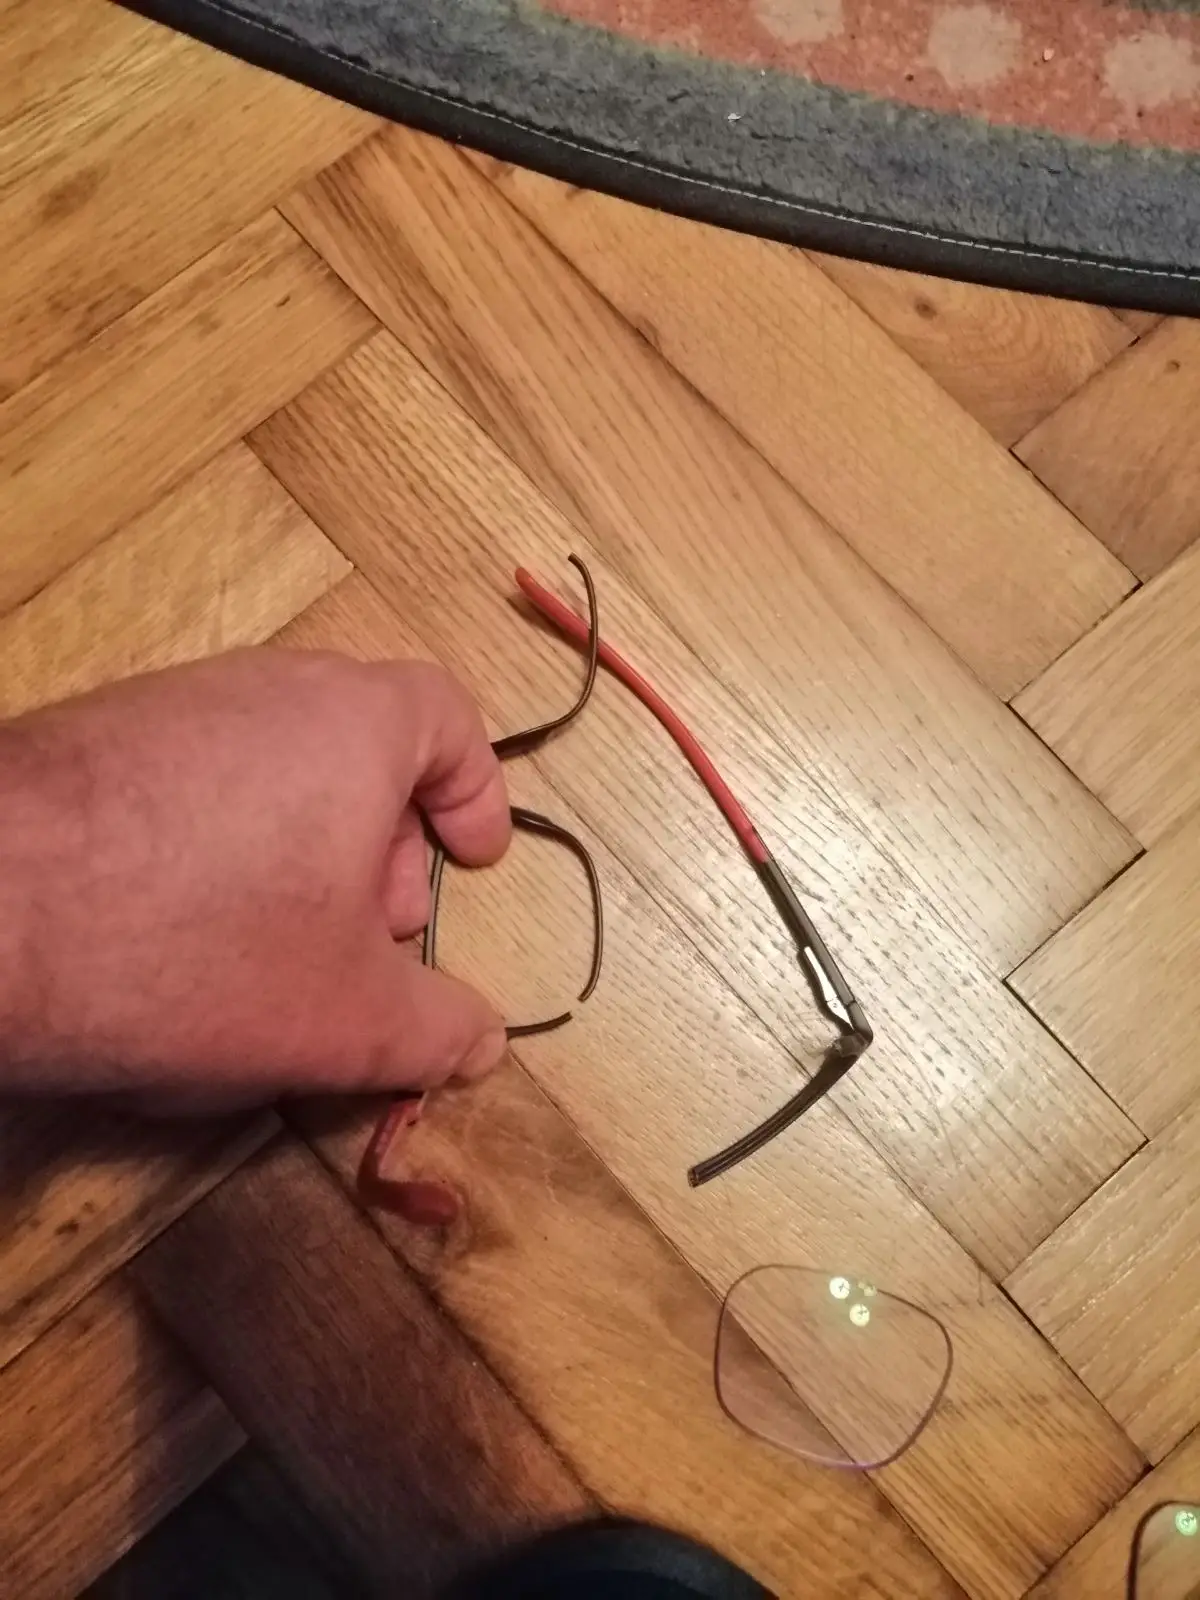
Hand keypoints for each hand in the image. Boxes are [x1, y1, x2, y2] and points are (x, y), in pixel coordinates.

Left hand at [0, 648, 511, 1111]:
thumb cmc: (196, 947)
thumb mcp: (345, 1018)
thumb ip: (434, 1030)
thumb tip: (482, 1041)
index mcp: (351, 721)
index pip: (446, 716)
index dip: (474, 791)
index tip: (473, 862)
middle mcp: (264, 688)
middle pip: (359, 750)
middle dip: (384, 849)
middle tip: (372, 937)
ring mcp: (167, 707)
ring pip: (269, 775)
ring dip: (296, 862)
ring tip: (270, 961)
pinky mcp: (88, 744)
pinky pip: (187, 791)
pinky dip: (214, 856)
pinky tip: (173, 949)